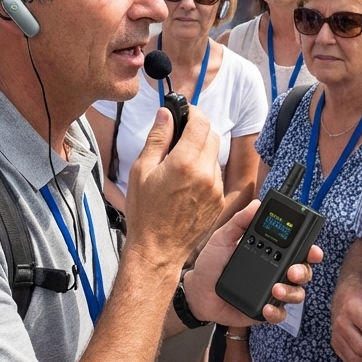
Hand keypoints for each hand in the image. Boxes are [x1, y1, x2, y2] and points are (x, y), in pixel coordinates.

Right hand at [124, 107, 222, 270]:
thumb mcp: (141, 170)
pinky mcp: (219, 201)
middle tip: (178, 137)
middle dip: (197, 130)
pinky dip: (204, 171)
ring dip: (200, 152)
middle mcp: (205, 174)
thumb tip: (166, 114)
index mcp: (185, 162)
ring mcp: (215, 189)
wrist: (157, 248)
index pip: (200, 123)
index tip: (184, 112)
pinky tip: (186, 183)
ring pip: (214, 156)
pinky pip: (215, 175)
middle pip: (211, 135)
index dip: (192, 112)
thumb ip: (157, 138)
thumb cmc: (145, 212)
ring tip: (179, 166)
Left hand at [183, 201, 322, 324]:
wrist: (198, 291)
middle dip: (303, 271)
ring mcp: (272, 293)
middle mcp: (275, 272)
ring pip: (296, 293)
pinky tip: (267, 308)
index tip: (312, 248)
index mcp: (269, 252)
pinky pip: (280, 314)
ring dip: (291, 291)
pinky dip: (277, 312)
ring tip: (276, 289)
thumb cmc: (211, 263)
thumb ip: (240, 222)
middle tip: (292, 271)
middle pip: (303, 271)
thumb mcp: (223, 238)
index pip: (296, 249)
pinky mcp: (266, 311)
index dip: (309, 249)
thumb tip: (256, 204)